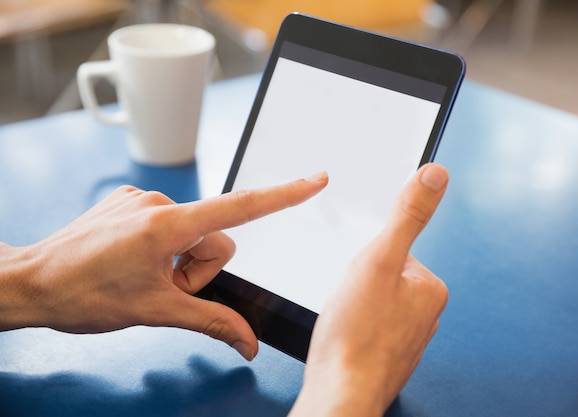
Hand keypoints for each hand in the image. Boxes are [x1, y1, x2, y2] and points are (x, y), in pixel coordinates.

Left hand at [0, 173, 327, 360]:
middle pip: (216, 238)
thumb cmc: (84, 295)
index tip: (315, 180)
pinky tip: (134, 260)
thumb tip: (249, 342)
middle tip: (166, 288)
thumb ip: (212, 323)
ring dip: (180, 261)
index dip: (285, 194)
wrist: (32, 282)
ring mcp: (142, 200)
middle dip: (200, 270)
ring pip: (192, 234)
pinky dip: (163, 247)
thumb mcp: (156, 312)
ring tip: (146, 276)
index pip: (241, 207)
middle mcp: (158, 203)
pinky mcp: (131, 202)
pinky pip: (169, 224)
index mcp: (169, 225)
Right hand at [290, 163, 448, 416]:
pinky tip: (345, 338)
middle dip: (359, 284)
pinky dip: (353, 328)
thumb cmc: (357, 335)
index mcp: (430, 288)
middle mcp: (426, 314)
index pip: (395, 251)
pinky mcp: (388, 355)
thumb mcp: (379, 259)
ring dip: (354, 307)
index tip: (359, 280)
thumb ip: (408, 216)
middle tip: (349, 303)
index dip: (366, 259)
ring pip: (372, 303)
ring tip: (346, 323)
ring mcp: (407, 337)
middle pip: (382, 276)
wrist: (341, 390)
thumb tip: (435, 175)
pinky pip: (367, 326)